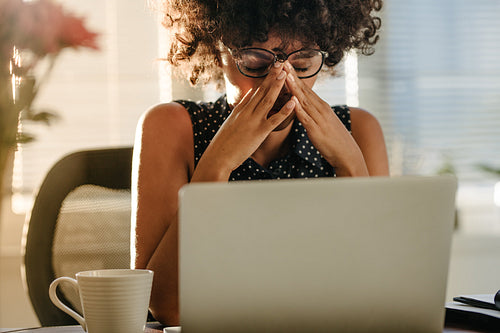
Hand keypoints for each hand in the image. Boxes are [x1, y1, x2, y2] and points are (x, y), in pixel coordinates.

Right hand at [192, 63, 294, 180]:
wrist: (218, 156)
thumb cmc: (224, 143)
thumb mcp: (231, 122)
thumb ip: (241, 107)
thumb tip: (249, 93)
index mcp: (240, 109)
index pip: (255, 91)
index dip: (266, 79)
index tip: (274, 68)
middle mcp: (247, 112)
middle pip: (262, 91)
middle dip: (272, 76)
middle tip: (281, 63)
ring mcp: (253, 121)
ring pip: (268, 100)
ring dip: (277, 86)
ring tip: (286, 74)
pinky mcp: (259, 132)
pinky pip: (275, 120)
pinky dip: (285, 110)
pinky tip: (293, 102)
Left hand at [284, 61, 367, 175]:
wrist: (347, 154)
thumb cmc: (334, 140)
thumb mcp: (324, 122)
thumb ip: (314, 113)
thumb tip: (304, 106)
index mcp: (322, 106)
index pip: (306, 88)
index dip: (295, 76)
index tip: (286, 64)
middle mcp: (321, 109)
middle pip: (304, 90)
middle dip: (292, 76)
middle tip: (282, 62)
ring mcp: (319, 119)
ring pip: (304, 101)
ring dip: (294, 88)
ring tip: (285, 75)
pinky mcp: (316, 131)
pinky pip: (306, 118)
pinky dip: (299, 109)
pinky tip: (292, 101)